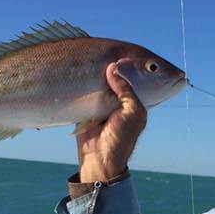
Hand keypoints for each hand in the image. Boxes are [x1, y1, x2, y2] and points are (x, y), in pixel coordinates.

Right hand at [77, 63, 146, 181]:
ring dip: (95, 77)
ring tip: (91, 60)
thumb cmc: (121, 138)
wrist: (99, 159)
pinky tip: (79, 74)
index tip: (119, 54)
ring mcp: (103, 107)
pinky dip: (83, 86)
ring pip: (99, 85)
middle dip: (110, 70)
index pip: (133, 80)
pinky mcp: (87, 111)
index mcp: (135, 103)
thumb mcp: (132, 111)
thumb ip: (125, 89)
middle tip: (103, 54)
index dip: (129, 68)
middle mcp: (119, 104)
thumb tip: (112, 67)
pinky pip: (85, 94)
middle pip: (115, 81)